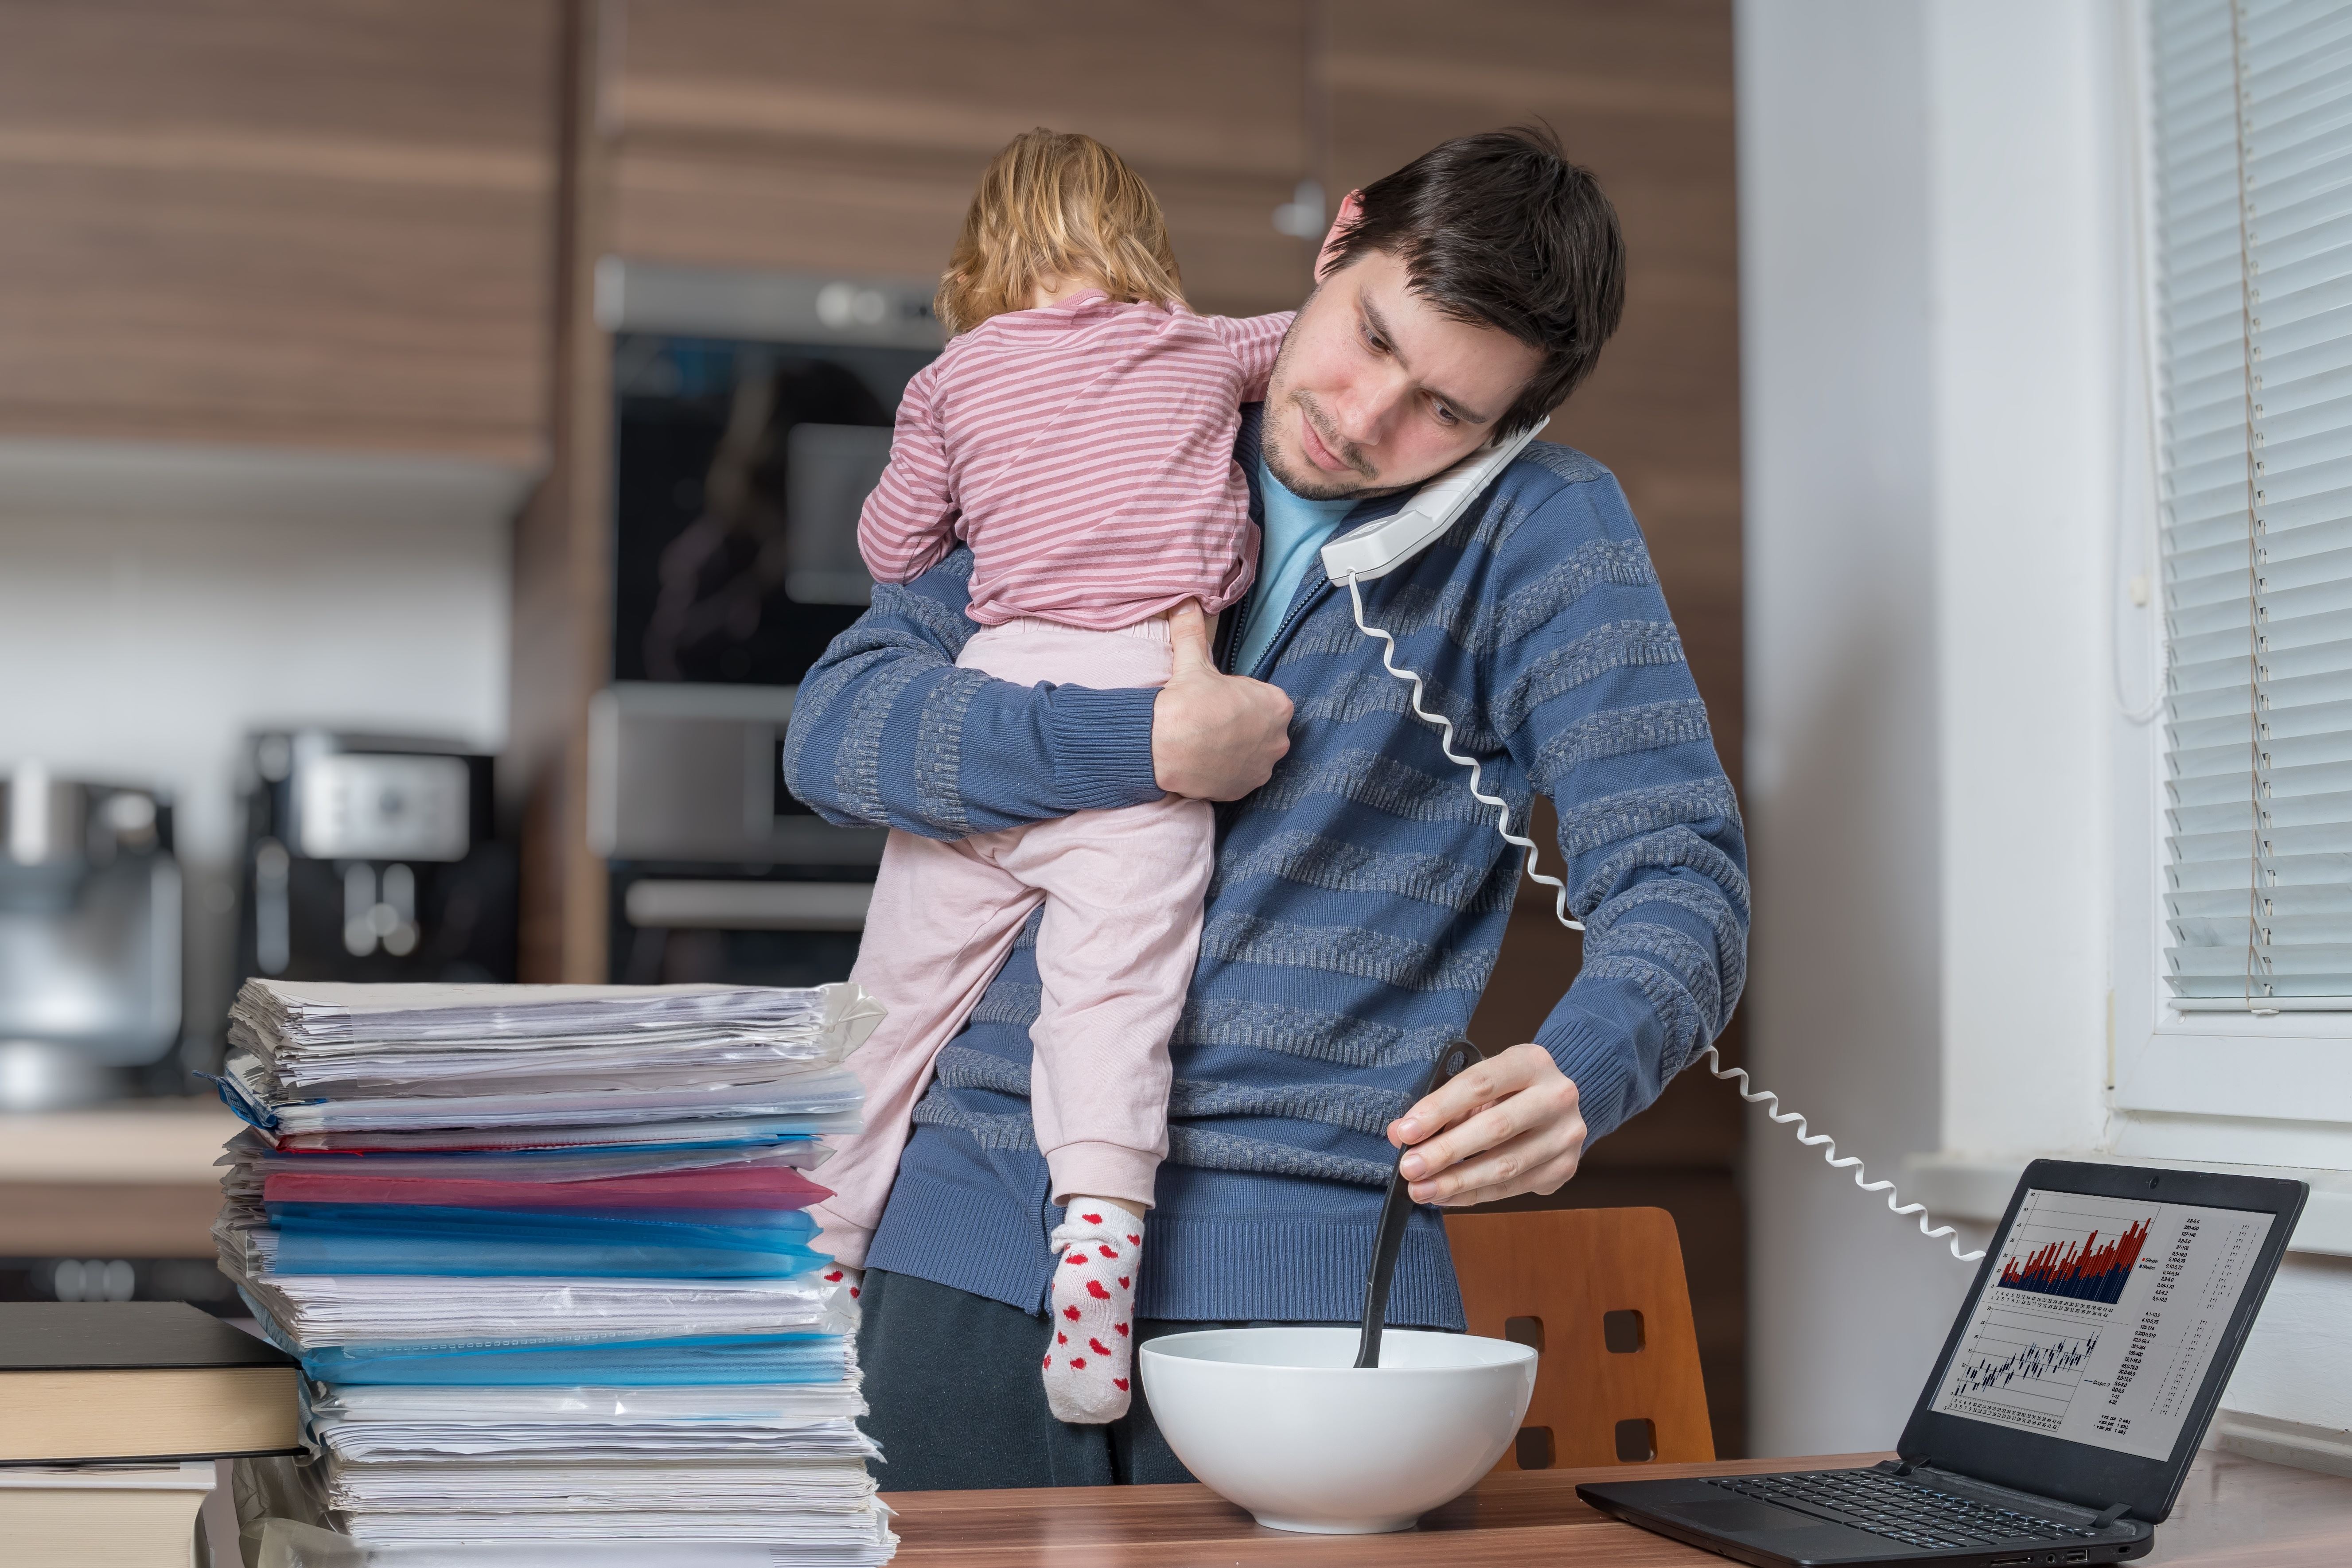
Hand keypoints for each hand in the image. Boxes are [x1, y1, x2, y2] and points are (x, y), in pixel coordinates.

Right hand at [1152, 601, 1292, 799]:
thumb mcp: (1193, 662)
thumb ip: (1193, 632)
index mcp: (1277, 705)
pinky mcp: (1245, 789)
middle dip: (1244, 725)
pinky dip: (1228, 770)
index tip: (1222, 701)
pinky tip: (1207, 760)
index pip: (1266, 700)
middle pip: (1264, 728)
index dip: (1243, 699)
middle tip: (1214, 721)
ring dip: (1237, 749)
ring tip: (1209, 742)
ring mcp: (1263, 767)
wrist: (1163, 748)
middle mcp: (1279, 739)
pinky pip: (1241, 776)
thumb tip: (1185, 603)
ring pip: (1254, 753)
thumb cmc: (1185, 705)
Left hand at [1386, 1043, 1586, 1206]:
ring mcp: (1566, 1135)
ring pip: (1506, 1165)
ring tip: (1421, 1190)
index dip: (1439, 1109)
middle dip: (1446, 1151)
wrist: (1557, 1103)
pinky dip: (1474, 1194)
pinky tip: (1446, 1197)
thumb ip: (1441, 1106)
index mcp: (1532, 1061)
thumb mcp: (1478, 1084)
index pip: (1480, 1084)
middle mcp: (1557, 1096)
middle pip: (1495, 1128)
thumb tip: (1398, 1134)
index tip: (1406, 1132)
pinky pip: (1512, 1188)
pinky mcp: (1565, 1168)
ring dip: (1457, 1181)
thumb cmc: (1508, 1090)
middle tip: (1410, 1168)